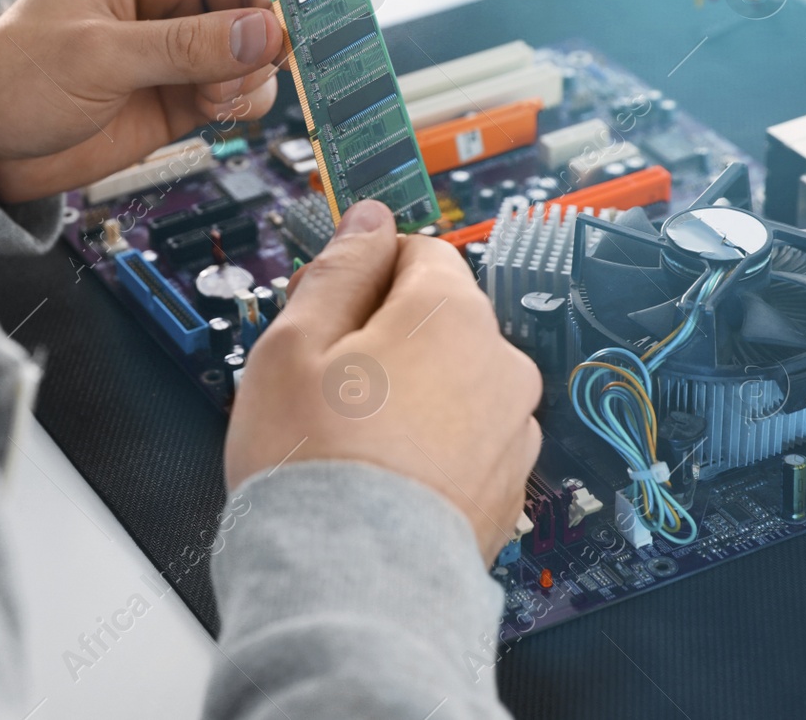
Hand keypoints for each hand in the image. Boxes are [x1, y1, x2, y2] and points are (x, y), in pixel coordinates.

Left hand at [0, 0, 364, 202]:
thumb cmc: (17, 77)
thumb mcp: (97, 56)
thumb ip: (185, 46)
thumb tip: (268, 32)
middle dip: (280, 24)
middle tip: (285, 53)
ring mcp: (186, 42)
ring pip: (262, 44)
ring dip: (258, 71)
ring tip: (218, 95)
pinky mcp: (190, 90)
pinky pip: (247, 87)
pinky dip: (246, 101)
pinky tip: (215, 113)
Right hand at [225, 200, 542, 567]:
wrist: (350, 584)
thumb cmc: (315, 464)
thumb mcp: (293, 341)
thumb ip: (339, 267)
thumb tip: (368, 221)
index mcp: (452, 315)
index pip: (417, 250)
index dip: (363, 272)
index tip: (329, 306)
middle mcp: (501, 366)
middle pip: (439, 317)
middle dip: (387, 334)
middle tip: (324, 380)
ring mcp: (512, 432)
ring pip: (455, 381)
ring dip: (413, 391)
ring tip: (351, 437)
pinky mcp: (508, 489)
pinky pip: (466, 440)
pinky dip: (432, 446)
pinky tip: (382, 473)